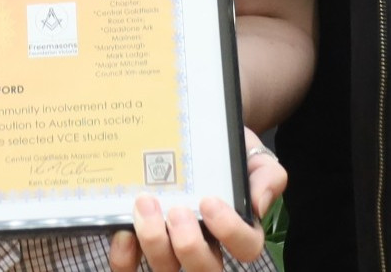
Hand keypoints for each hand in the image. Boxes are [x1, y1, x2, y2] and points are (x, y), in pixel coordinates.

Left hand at [109, 128, 284, 271]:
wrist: (196, 133)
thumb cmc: (227, 149)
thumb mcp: (253, 154)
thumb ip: (267, 175)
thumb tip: (259, 204)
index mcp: (238, 228)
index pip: (246, 248)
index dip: (229, 232)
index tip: (210, 200)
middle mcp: (206, 245)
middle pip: (204, 269)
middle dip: (189, 246)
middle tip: (177, 211)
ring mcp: (171, 247)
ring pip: (167, 269)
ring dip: (155, 244)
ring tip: (145, 206)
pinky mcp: (141, 241)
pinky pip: (131, 266)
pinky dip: (124, 258)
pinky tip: (123, 232)